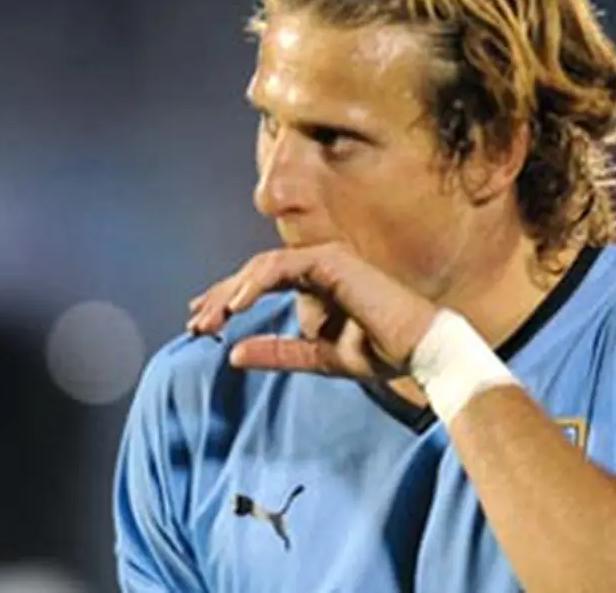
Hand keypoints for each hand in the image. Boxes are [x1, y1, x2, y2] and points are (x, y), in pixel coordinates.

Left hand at [187, 243, 437, 377]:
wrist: (421, 351)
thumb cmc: (380, 353)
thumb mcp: (316, 357)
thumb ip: (277, 352)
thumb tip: (232, 354)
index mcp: (316, 284)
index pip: (262, 284)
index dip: (229, 299)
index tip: (201, 320)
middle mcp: (318, 266)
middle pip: (255, 274)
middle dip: (221, 297)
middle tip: (195, 323)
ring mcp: (325, 258)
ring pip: (262, 267)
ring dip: (231, 293)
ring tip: (210, 321)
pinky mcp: (331, 260)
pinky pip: (281, 266)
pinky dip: (254, 284)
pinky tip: (236, 307)